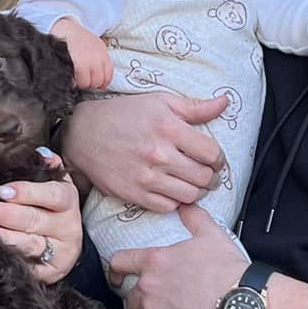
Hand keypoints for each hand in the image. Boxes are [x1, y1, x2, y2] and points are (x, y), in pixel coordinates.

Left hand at [0, 148, 84, 284]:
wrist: (64, 246)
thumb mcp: (55, 187)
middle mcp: (68, 228)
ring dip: (5, 238)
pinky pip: (29, 269)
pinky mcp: (50, 274)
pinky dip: (11, 260)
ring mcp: (60, 253)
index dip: (27, 192)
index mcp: (68, 203)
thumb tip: (38, 154)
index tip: (1, 191)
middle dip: (6, 215)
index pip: (52, 195)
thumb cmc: (51, 210)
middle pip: (36, 220)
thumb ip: (47, 170)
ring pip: (31, 246)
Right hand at [52, 18, 113, 91]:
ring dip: (81, 84)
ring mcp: (85, 62)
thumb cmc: (78, 38)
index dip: (103, 82)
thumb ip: (99, 59)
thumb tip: (100, 77)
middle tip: (84, 81)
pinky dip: (73, 83)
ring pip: (87, 83)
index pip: (108, 74)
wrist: (64, 29)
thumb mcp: (95, 45)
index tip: (98, 84)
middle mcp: (96, 59)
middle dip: (91, 84)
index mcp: (103, 53)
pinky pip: (76, 81)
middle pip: (98, 81)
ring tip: (76, 79)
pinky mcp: (74, 65)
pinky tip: (71, 79)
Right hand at [63, 92, 227, 214]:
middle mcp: (158, 154)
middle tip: (207, 174)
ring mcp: (145, 177)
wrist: (83, 134)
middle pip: (203, 177)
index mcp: (168, 128)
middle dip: (211, 177)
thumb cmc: (123, 115)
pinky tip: (172, 190)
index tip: (215, 159)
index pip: (211, 153)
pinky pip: (167, 207)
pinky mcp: (133, 194)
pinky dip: (175, 201)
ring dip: (196, 191)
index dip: (219, 159)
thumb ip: (195, 107)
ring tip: (192, 183)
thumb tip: (224, 101)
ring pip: (189, 196)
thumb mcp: (160, 102)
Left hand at [106, 203, 248, 308]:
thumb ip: (194, 218)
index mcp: (154, 260)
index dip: (116, 271)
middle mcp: (147, 285)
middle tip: (154, 303)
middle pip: (128, 295)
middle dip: (138, 299)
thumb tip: (187, 205)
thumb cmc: (226, 269)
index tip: (117, 277)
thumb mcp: (211, 235)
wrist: (238, 303)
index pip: (119, 262)